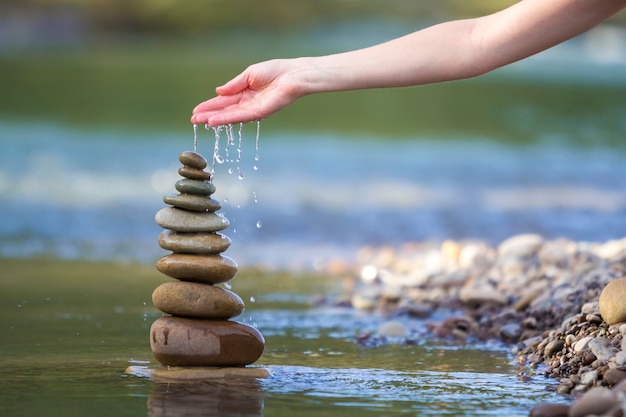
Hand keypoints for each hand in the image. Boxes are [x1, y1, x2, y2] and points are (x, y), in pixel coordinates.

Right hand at [191, 58, 307, 125]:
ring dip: (214, 119)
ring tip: (199, 122)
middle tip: (193, 119)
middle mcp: (248, 103)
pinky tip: (214, 121)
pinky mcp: (260, 112)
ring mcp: (253, 109)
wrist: (293, 74)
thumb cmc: (276, 71)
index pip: (224, 100)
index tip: (196, 110)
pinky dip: (226, 119)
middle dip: (208, 114)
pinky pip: (240, 116)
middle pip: (225, 110)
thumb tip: (218, 92)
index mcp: (245, 92)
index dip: (210, 105)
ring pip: (230, 116)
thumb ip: (234, 85)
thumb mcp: (249, 75)